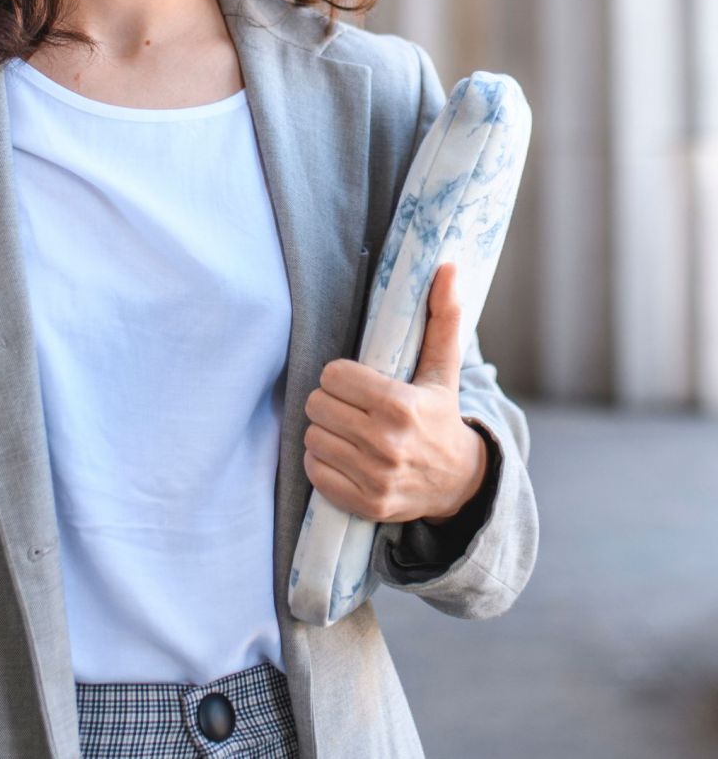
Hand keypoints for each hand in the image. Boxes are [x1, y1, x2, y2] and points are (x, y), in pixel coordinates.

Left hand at [302, 263, 488, 523]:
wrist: (458, 483)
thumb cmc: (441, 415)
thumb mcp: (444, 368)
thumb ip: (443, 317)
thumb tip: (449, 267)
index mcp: (400, 405)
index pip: (332, 375)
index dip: (340, 375)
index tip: (356, 381)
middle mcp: (386, 444)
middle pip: (317, 405)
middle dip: (329, 401)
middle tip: (350, 405)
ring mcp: (374, 478)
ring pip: (312, 438)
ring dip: (325, 431)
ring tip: (349, 429)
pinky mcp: (365, 504)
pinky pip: (314, 472)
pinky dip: (323, 462)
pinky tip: (346, 455)